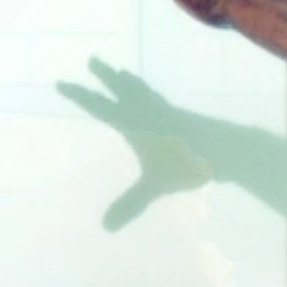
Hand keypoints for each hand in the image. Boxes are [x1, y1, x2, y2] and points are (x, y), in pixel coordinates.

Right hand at [56, 57, 214, 230]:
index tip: (60, 83)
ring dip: (129, 82)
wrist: (226, 149)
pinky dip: (149, 94)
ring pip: (142, 91)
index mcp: (135, 123)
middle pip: (122, 89)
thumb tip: (105, 228)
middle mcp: (148, 112)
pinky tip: (154, 99)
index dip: (80, 95)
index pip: (99, 106)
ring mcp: (166, 111)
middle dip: (105, 75)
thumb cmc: (187, 164)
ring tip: (122, 73)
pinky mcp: (182, 116)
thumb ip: (131, 204)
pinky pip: (158, 99)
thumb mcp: (156, 186)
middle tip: (92, 59)